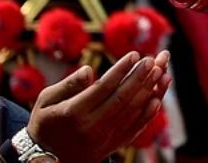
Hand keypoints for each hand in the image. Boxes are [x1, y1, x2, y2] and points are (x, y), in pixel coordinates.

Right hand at [27, 50, 171, 162]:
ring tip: (161, 72)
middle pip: (123, 98)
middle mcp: (92, 127)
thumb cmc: (46, 124)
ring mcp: (104, 138)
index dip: (121, 70)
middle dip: (141, 77)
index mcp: (74, 113)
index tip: (135, 54)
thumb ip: (68, 85)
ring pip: (132, 112)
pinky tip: (157, 99)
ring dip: (150, 91)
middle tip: (153, 60)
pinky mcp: (112, 146)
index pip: (104, 87)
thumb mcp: (46, 101)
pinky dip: (148, 114)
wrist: (47, 161)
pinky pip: (135, 129)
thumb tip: (90, 69)